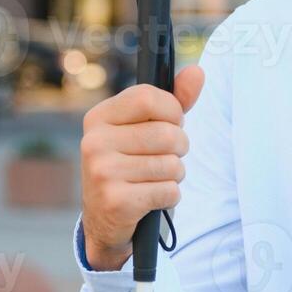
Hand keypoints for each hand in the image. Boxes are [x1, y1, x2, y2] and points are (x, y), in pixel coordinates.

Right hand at [79, 65, 204, 270]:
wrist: (105, 220)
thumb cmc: (130, 165)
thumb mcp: (145, 130)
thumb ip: (173, 100)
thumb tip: (197, 71)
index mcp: (98, 117)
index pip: (148, 97)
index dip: (172, 111)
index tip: (170, 124)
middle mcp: (94, 142)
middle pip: (167, 133)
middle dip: (180, 148)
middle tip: (167, 158)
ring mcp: (102, 172)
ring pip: (172, 164)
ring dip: (175, 175)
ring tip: (157, 179)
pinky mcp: (115, 201)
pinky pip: (169, 191)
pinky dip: (170, 196)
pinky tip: (152, 198)